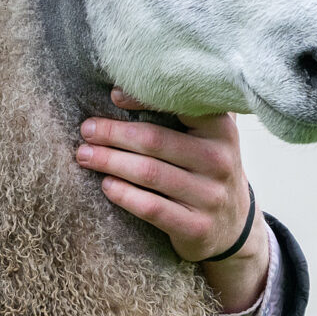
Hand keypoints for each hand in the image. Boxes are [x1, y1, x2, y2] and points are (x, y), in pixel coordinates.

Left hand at [75, 90, 270, 313]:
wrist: (232, 226)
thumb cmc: (206, 171)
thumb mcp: (209, 138)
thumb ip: (185, 112)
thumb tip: (126, 88)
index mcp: (221, 130)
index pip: (181, 105)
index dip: (144, 98)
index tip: (113, 95)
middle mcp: (219, 160)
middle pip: (154, 140)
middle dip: (114, 133)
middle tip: (86, 130)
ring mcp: (210, 196)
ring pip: (149, 173)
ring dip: (110, 162)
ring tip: (84, 155)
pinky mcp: (197, 227)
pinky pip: (152, 208)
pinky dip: (124, 195)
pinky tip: (106, 185)